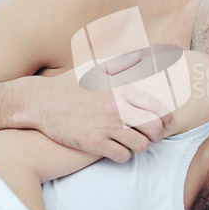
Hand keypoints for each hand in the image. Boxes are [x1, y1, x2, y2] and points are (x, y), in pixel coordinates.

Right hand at [25, 52, 174, 161]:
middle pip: (154, 127)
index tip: (168, 123)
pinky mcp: (93, 142)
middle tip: (153, 136)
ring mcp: (106, 125)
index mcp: (121, 88)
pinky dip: (124, 154)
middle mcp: (117, 107)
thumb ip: (121, 62)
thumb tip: (139, 54)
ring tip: (135, 142)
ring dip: (141, 146)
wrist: (40, 101)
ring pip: (141, 144)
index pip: (157, 107)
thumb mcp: (96, 67)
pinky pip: (122, 155)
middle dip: (158, 134)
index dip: (168, 119)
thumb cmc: (69, 83)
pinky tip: (118, 149)